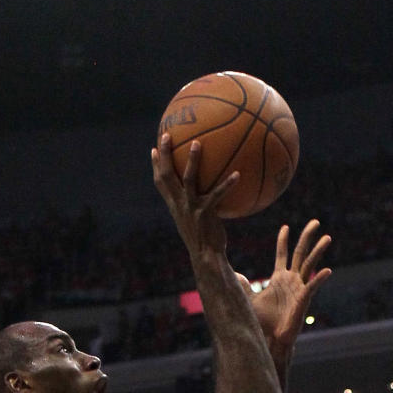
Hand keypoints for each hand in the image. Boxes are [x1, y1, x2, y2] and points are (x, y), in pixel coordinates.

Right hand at [152, 133, 237, 262]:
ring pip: (188, 180)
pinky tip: (238, 174)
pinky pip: (217, 195)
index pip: (160, 183)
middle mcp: (179, 205)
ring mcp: (191, 208)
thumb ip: (198, 204)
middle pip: (167, 175)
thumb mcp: (197, 221)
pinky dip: (228, 184)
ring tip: (197, 143)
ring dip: (192, 161)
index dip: (156, 166)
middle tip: (167, 135)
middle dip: (166, 155)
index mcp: (175, 206)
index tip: (154, 149)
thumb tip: (209, 192)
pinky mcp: (206, 214)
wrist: (207, 258)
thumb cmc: (205, 239)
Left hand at [238, 220, 331, 353]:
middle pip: (301, 253)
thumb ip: (243, 284)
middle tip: (315, 222)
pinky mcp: (303, 299)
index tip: (285, 227)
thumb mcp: (249, 298)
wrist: (270, 338)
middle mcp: (291, 280)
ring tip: (327, 237)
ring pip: (310, 264)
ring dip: (318, 251)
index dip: (283, 241)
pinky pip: (313, 286)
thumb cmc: (262, 321)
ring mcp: (299, 288)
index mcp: (279, 278)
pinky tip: (327, 270)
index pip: (282, 254)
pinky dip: (319, 278)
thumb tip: (232, 273)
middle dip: (307, 237)